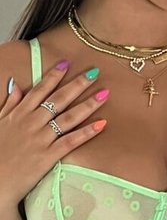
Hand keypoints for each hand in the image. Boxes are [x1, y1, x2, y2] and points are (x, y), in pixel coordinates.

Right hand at [0, 61, 108, 205]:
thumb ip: (8, 104)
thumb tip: (15, 85)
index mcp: (19, 114)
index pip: (39, 90)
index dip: (54, 75)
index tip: (67, 63)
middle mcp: (31, 123)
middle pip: (58, 99)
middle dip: (77, 84)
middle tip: (94, 72)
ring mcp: (40, 139)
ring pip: (68, 118)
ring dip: (88, 104)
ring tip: (104, 94)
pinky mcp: (48, 156)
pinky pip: (71, 141)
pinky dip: (87, 132)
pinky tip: (101, 124)